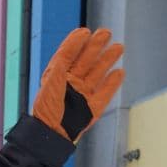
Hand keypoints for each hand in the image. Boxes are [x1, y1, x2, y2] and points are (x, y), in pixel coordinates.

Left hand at [32, 28, 123, 142]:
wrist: (53, 135)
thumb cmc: (47, 112)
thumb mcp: (49, 88)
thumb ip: (58, 71)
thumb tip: (65, 56)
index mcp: (58, 77)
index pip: (68, 55)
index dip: (76, 43)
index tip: (85, 31)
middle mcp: (71, 83)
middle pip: (85, 60)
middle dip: (95, 46)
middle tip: (106, 32)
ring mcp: (82, 94)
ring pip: (97, 73)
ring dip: (107, 60)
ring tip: (118, 47)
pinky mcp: (92, 107)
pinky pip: (105, 92)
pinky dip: (112, 82)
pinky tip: (120, 72)